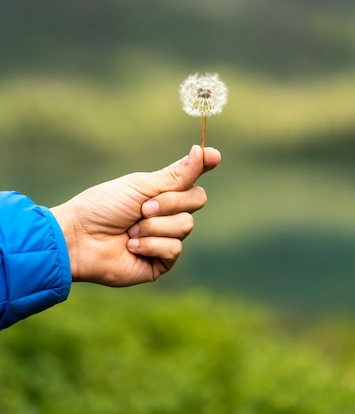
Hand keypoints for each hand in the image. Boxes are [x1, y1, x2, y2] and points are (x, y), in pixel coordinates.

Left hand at [51, 145, 220, 285]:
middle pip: (197, 200)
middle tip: (142, 208)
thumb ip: (176, 175)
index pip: (192, 178)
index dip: (205, 165)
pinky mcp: (160, 262)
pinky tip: (132, 246)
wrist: (80, 238)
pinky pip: (174, 249)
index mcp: (161, 191)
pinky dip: (151, 244)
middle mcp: (167, 213)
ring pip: (186, 225)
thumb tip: (204, 151)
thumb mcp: (142, 186)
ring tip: (131, 230)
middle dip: (169, 202)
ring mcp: (165, 238)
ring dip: (155, 226)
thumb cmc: (104, 207)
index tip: (214, 156)